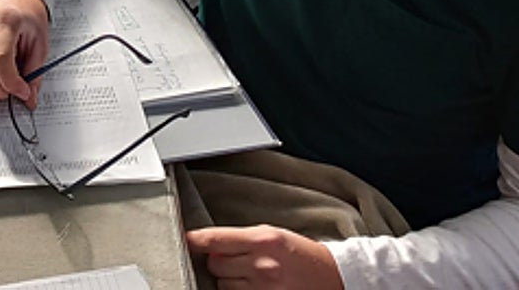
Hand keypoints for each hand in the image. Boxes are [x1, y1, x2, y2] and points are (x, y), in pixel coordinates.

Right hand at [0, 0, 48, 106]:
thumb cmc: (29, 16)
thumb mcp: (40, 43)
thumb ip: (35, 72)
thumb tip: (29, 98)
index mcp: (6, 21)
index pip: (0, 59)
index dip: (11, 82)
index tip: (23, 92)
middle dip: (0, 89)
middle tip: (14, 92)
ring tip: (5, 82)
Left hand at [185, 225, 342, 289]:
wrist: (332, 276)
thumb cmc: (301, 253)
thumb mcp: (272, 234)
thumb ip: (242, 238)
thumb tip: (210, 244)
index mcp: (263, 240)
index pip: (216, 240)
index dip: (196, 239)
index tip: (186, 239)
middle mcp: (262, 265)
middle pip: (215, 264)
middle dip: (218, 260)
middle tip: (234, 258)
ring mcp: (263, 288)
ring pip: (223, 284)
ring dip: (228, 278)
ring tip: (248, 273)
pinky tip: (251, 285)